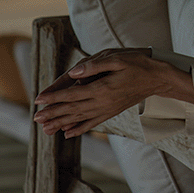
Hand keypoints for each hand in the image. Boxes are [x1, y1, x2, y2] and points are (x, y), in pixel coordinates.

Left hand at [34, 48, 162, 137]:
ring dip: (61, 123)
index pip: (73, 94)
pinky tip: (68, 134)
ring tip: (46, 129)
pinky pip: (92, 123)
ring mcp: (108, 109)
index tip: (38, 100)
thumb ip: (94, 66)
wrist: (158, 78)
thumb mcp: (117, 58)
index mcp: (102, 88)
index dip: (54, 97)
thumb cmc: (138, 64)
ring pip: (80, 119)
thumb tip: (74, 72)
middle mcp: (103, 102)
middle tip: (35, 118)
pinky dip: (79, 129)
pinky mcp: (112, 112)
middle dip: (53, 113)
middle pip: (73, 109)